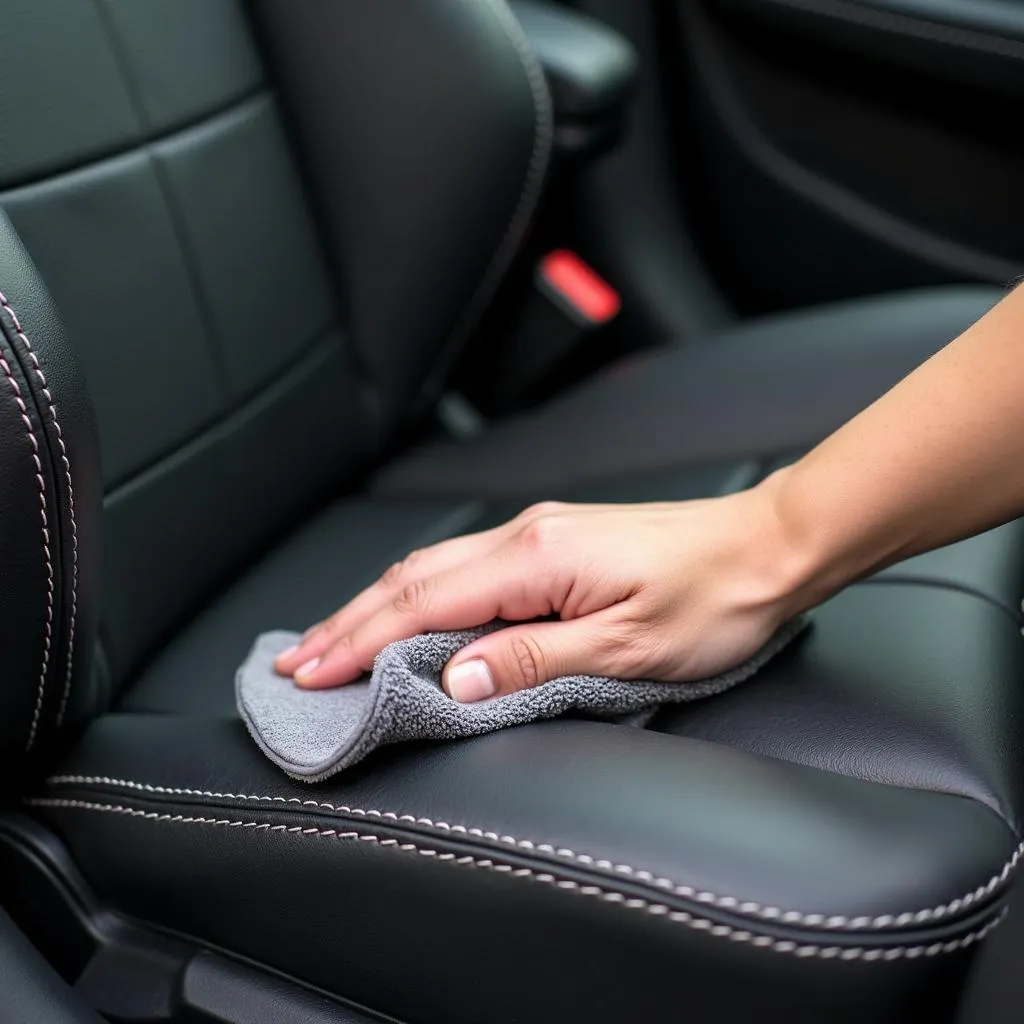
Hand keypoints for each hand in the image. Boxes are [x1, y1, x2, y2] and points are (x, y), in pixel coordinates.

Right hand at [274, 474, 812, 701]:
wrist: (768, 547)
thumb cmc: (714, 599)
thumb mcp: (628, 647)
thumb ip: (533, 661)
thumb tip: (453, 677)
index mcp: (537, 558)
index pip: (423, 605)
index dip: (359, 643)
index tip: (309, 674)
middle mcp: (527, 534)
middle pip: (413, 578)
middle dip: (348, 623)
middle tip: (295, 662)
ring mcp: (540, 532)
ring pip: (434, 568)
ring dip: (376, 606)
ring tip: (332, 640)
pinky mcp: (556, 541)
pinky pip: (465, 566)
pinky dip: (418, 594)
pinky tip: (407, 611)